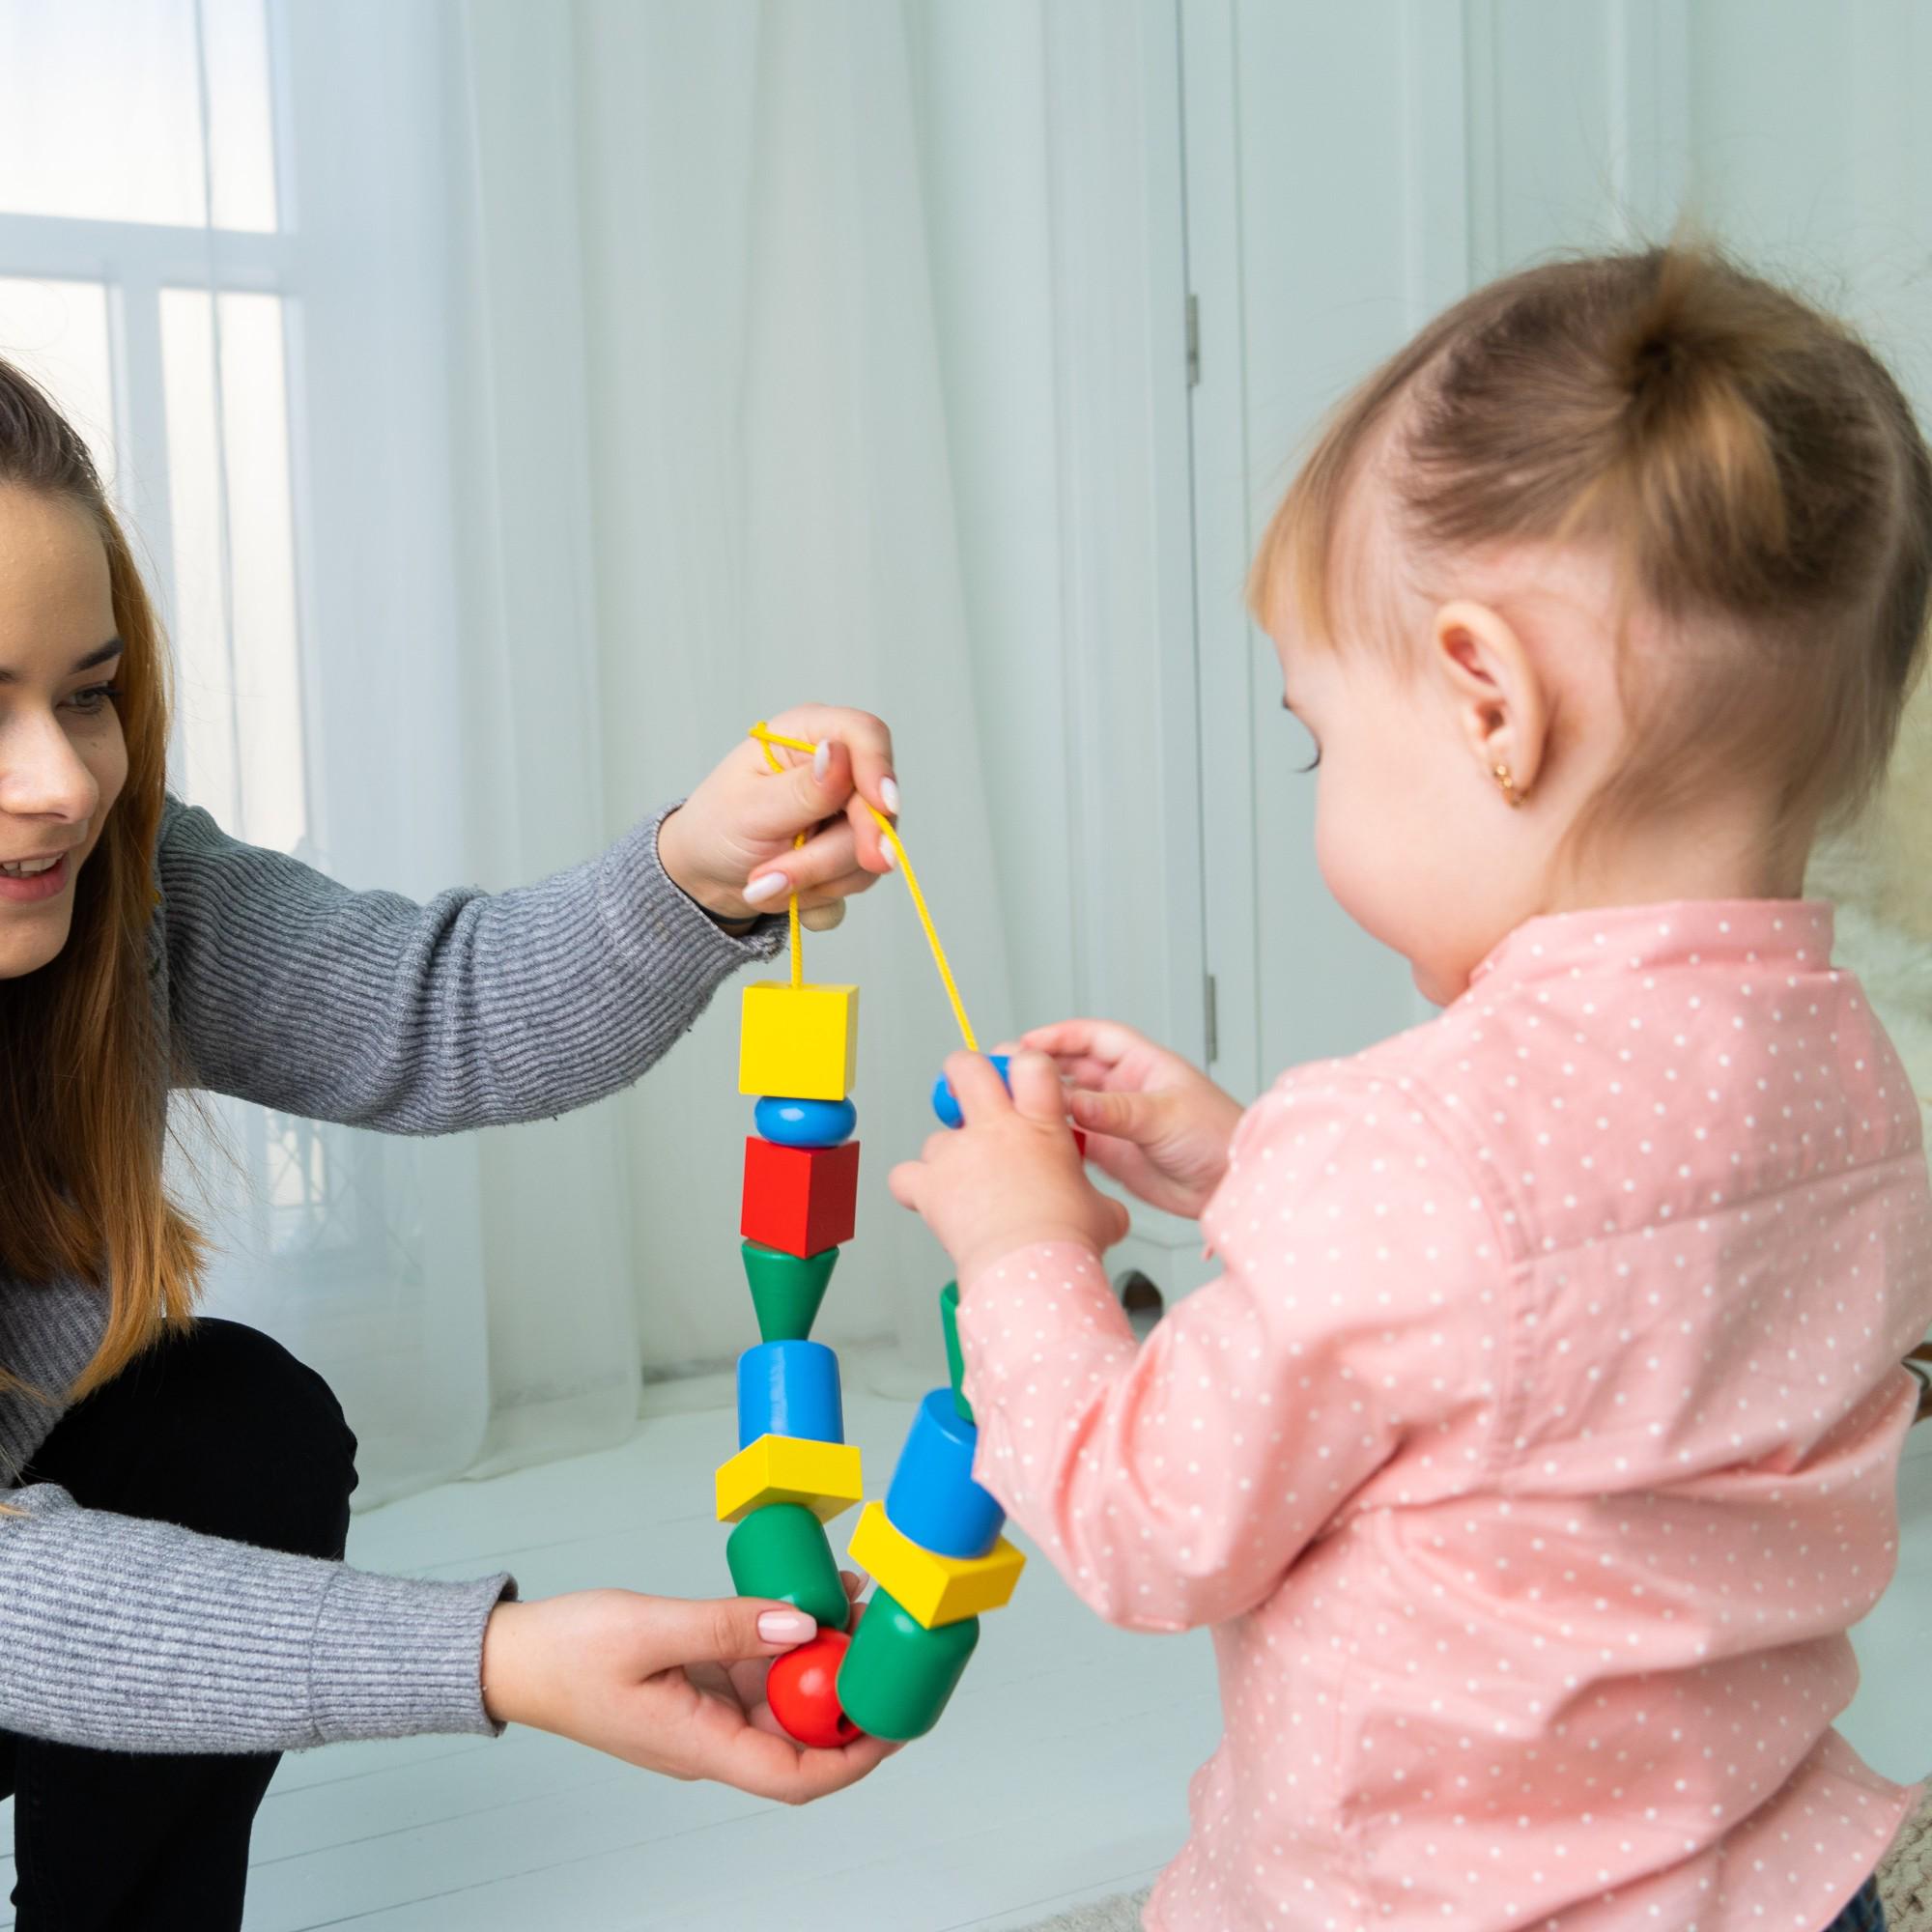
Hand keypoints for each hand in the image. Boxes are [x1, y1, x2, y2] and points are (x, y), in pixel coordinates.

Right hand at [480, 1578, 892, 1802]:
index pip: (795, 1775)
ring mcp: (706, 1711)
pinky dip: (791, 1637)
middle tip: (889, 1640)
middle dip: (850, 1692)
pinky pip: (759, 1668)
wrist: (513, 1656)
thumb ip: (728, 1626)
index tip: (896, 1721)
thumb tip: (801, 1627)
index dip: (854, 1755)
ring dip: (825, 1657)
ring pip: (784, 1695)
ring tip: (860, 1603)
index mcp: (699, 1746)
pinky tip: (814, 1599)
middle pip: (800, 1734)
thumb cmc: (566, 1654)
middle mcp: (711, 1738)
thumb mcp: (649, 1630)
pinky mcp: (700, 1683)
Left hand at [656, 704, 899, 926]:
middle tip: (799, 882)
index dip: (879, 767)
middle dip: (837, 851)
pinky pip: (860, 876)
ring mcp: (848, 810)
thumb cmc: (716, 827)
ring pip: (869, 848)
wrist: (709, 874)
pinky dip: (823, 892)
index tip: (884, 807)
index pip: (864, 735)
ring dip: (818, 877)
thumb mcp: (749, 808)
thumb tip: (839, 753)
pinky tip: (788, 891)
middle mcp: (837, 768)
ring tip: (765, 883)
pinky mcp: (852, 848)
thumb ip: (801, 788)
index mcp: (806, 735)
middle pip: (874, 804)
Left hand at [889, 1051, 1129, 1280]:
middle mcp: (995, 1130)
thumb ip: (1094, 1196)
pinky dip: (914, 1187)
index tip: (1022, 1077)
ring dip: (948, 1156)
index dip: (1024, 1063)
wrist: (1032, 1269)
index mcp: (1041, 1126)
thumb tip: (1103, 1211)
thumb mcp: (1101, 1209)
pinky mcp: (930, 1186)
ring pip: (937, 1136)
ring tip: (967, 1187)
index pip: (1031, 1063)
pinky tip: (930, 1200)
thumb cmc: (1067, 1242)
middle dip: (966, 1072)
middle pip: (967, 1068)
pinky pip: (905, 1176)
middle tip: (971, 1090)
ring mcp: (958, 1154)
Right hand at [1019, 1019, 1242, 1218]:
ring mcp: (1117, 1122)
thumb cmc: (1218, 1136)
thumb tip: (1073, 1102)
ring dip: (1044, 1104)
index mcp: (1143, 1064)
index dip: (1060, 1036)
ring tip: (1013, 1107)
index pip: (1094, 1038)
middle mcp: (1125, 1089)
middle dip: (1041, 1068)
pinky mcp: (1113, 1154)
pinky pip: (1074, 1141)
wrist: (1232, 1185)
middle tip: (1008, 1073)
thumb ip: (1115, 1111)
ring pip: (1070, 1105)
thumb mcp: (1164, 1115)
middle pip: (1074, 1069)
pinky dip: (1054, 1139)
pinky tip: (1035, 1141)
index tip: (1027, 1042)